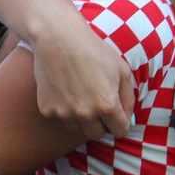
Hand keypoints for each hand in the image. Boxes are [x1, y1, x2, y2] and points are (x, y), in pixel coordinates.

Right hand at [32, 9, 133, 139]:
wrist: (58, 39)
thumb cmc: (95, 52)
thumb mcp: (122, 70)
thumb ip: (128, 97)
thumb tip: (127, 117)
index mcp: (106, 105)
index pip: (120, 131)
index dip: (121, 122)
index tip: (118, 114)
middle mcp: (84, 114)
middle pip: (98, 135)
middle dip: (102, 124)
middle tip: (100, 105)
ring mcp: (63, 113)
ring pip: (78, 129)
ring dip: (83, 119)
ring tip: (83, 95)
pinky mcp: (46, 110)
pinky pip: (61, 119)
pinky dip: (65, 110)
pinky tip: (66, 90)